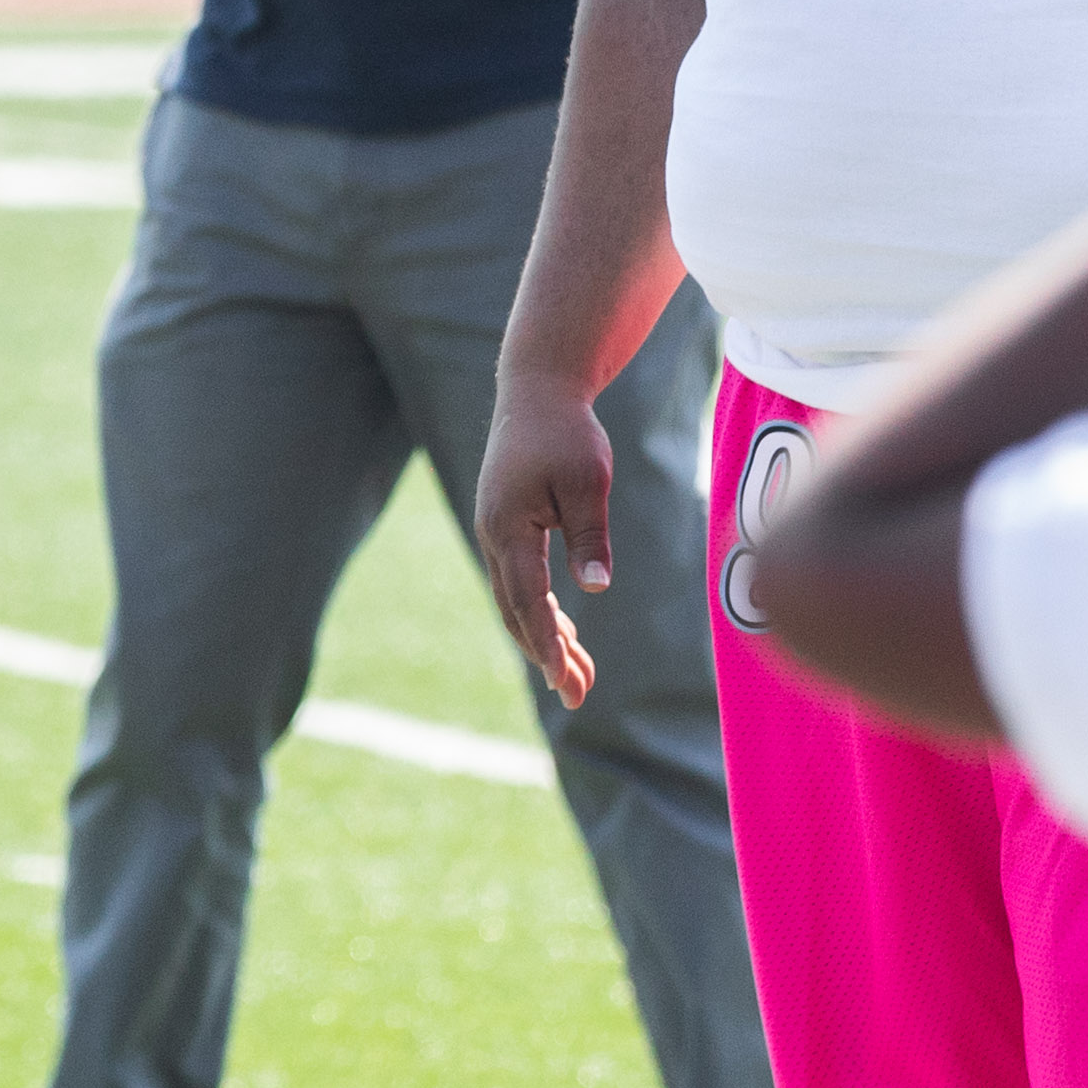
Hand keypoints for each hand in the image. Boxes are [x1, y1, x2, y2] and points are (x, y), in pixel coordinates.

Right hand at [473, 367, 621, 703]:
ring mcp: (496, 534)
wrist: (537, 391)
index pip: (528, 600)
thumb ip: (589, 535)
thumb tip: (593, 587)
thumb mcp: (588, 481)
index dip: (548, 644)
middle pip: (517, 611)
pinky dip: (541, 613)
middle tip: (578, 696)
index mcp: (509, 528)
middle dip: (547, 656)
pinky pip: (520, 583)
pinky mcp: (507, 530)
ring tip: (578, 678)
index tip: (566, 679)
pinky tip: (565, 633)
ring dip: (546, 640)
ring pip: (517, 602)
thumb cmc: (567, 432)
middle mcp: (494, 537)